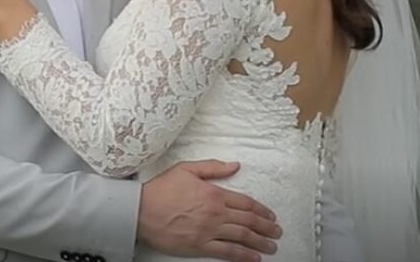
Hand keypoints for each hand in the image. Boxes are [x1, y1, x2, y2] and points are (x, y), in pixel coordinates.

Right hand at [137, 160, 280, 261]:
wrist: (142, 210)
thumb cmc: (162, 189)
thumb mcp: (187, 169)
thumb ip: (213, 168)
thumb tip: (235, 165)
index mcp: (214, 193)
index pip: (245, 202)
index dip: (261, 210)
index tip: (271, 215)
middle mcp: (215, 213)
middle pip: (248, 221)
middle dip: (266, 227)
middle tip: (277, 232)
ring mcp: (209, 231)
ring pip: (242, 237)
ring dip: (260, 242)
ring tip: (272, 246)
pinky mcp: (200, 246)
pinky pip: (227, 252)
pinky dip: (243, 256)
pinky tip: (254, 258)